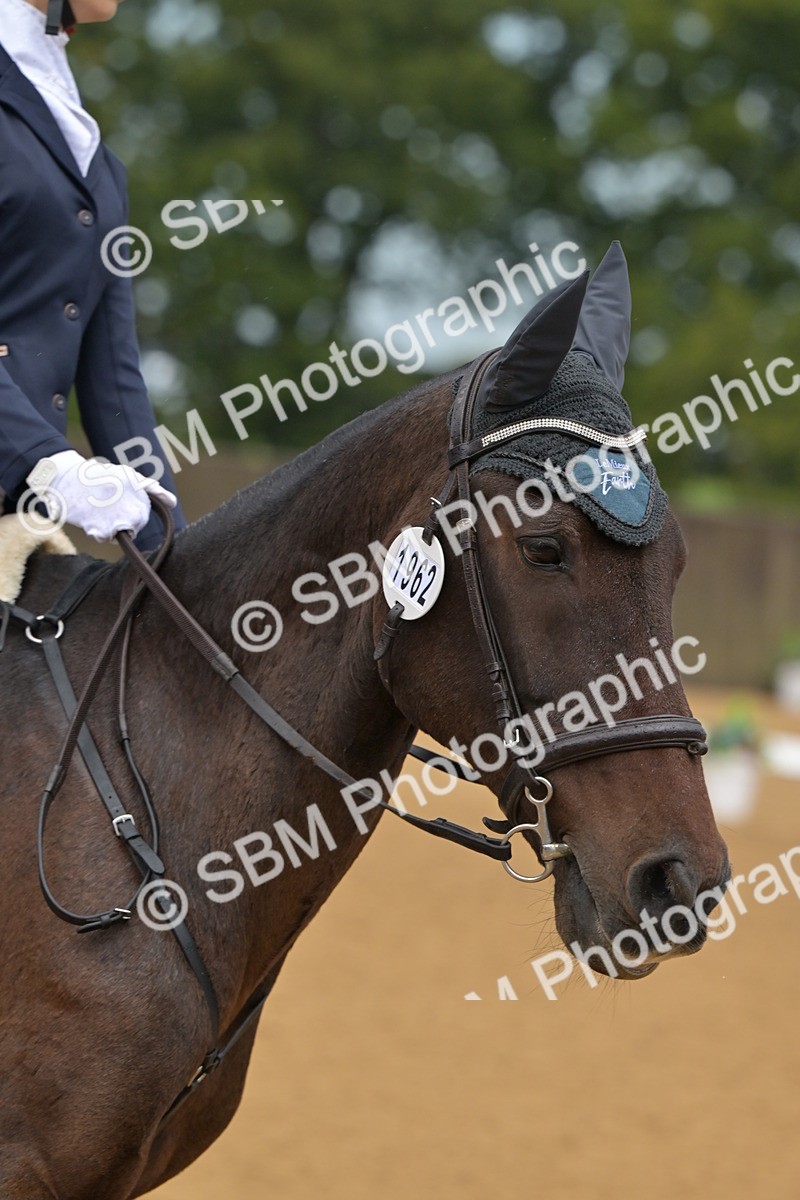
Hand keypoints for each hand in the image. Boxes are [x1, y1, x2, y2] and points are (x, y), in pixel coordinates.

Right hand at [26, 449, 176, 540]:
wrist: (65, 477)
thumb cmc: (98, 477)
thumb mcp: (127, 476)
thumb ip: (151, 489)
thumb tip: (172, 502)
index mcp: (139, 492)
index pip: (141, 518)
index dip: (128, 514)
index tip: (115, 504)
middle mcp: (131, 507)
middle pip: (133, 528)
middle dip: (121, 524)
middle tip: (105, 509)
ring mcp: (116, 519)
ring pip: (119, 536)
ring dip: (108, 529)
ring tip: (97, 512)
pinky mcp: (99, 528)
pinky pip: (104, 538)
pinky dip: (96, 532)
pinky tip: (89, 517)